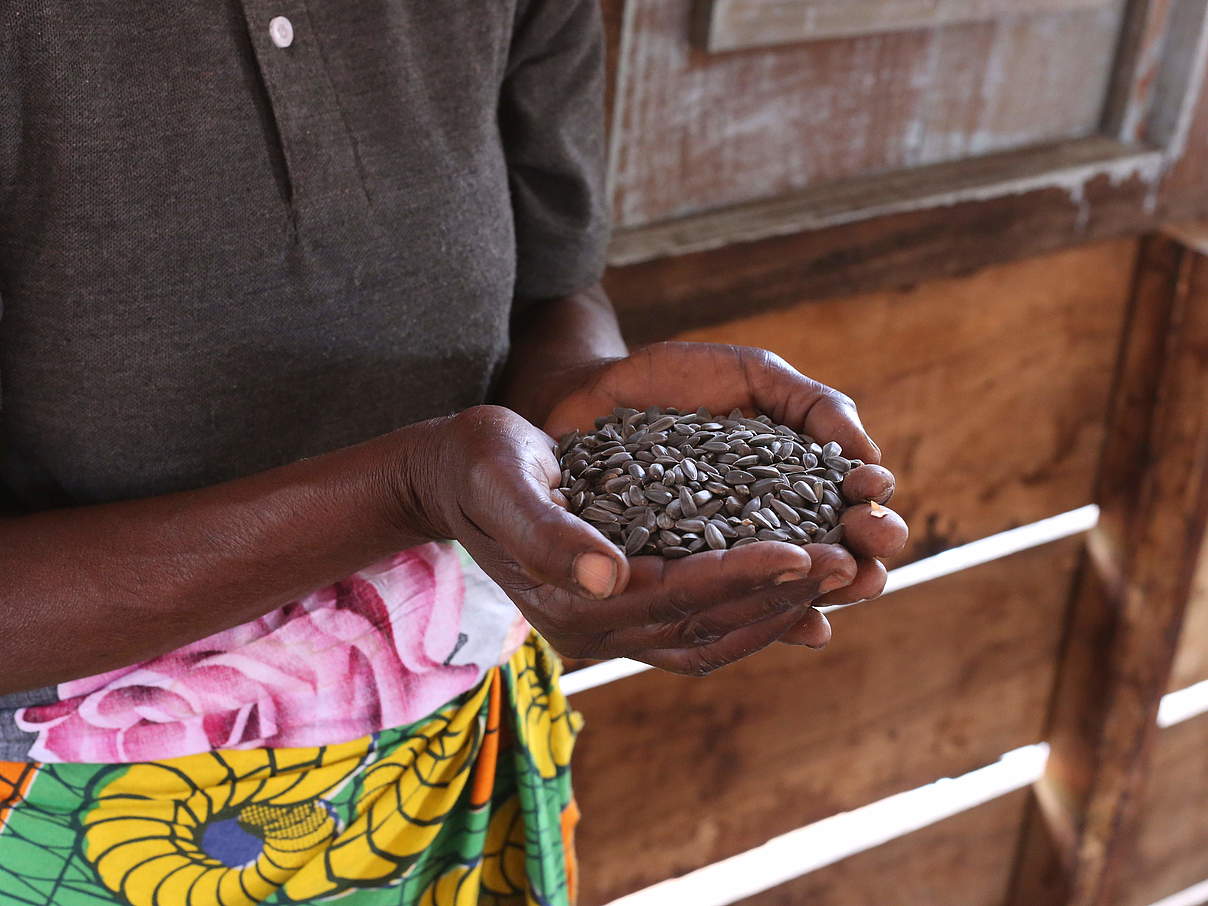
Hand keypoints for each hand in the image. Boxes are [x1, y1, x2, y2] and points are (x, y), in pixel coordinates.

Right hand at [412, 406, 854, 673]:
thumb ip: (551, 533)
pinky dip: (749, 614)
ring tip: (836, 576)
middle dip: (780, 594)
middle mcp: (594, 632)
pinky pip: (699, 629)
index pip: (677, 594)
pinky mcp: (622, 614)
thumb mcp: (506, 480)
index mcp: (571, 604)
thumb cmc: (480, 462)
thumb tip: (612, 577)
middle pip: (706, 623)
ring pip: (711, 637)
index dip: (746, 574)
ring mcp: (608, 631)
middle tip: (848, 562)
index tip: (809, 550)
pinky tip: (793, 591)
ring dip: (776, 610)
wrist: (455, 477)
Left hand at [542, 342, 908, 643]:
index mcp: (788, 490)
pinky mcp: (668, 582)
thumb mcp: (753, 376)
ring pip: (775, 592)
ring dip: (817, 591)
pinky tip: (797, 624)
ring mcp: (715, 563)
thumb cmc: (675, 381)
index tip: (873, 497)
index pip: (843, 515)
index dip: (868, 514)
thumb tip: (874, 459)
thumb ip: (814, 406)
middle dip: (857, 561)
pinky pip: (712, 607)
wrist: (589, 390)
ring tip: (843, 580)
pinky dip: (752, 615)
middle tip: (872, 552)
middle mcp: (760, 535)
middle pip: (822, 564)